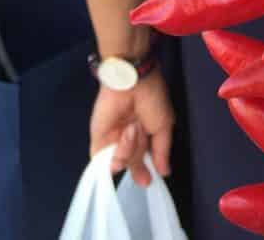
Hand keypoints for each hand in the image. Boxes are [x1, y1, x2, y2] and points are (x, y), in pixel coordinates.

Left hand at [90, 70, 174, 186]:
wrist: (131, 82)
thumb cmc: (152, 99)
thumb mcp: (164, 125)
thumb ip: (162, 151)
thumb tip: (165, 172)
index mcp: (145, 136)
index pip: (144, 160)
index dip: (146, 171)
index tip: (148, 181)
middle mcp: (129, 141)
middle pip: (133, 164)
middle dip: (138, 163)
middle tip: (142, 153)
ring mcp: (113, 142)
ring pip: (121, 163)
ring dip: (130, 149)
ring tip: (133, 128)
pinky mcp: (98, 141)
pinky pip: (104, 161)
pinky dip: (115, 153)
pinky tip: (123, 137)